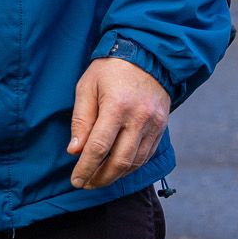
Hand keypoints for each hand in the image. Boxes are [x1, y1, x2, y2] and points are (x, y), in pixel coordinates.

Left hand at [67, 58, 169, 189]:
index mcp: (116, 106)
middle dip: (101, 178)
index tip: (75, 180)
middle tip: (86, 184)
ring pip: (135, 162)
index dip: (86, 168)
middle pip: (119, 161)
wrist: (148, 54)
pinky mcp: (162, 127)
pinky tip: (117, 168)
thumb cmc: (110, 69)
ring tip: (99, 179)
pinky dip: (131, 166)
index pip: (99, 147)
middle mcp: (139, 118)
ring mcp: (154, 124)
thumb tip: (74, 150)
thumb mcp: (87, 86)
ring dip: (116, 175)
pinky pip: (146, 155)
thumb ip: (81, 120)